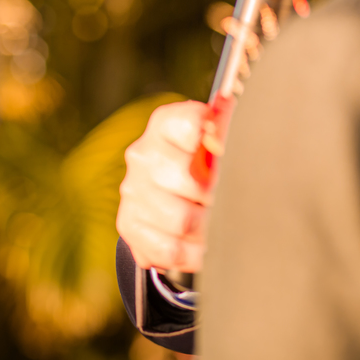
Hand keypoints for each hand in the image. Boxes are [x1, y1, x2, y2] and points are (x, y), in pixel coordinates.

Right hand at [117, 100, 221, 273]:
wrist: (173, 198)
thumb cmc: (203, 166)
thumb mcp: (217, 144)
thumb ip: (226, 129)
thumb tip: (231, 106)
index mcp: (165, 126)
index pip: (189, 125)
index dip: (210, 140)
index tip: (221, 151)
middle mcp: (143, 154)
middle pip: (191, 181)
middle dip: (214, 197)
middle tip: (220, 200)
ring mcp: (132, 190)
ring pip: (182, 221)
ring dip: (204, 229)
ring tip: (210, 224)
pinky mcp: (128, 224)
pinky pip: (169, 249)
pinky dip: (190, 253)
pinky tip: (196, 244)